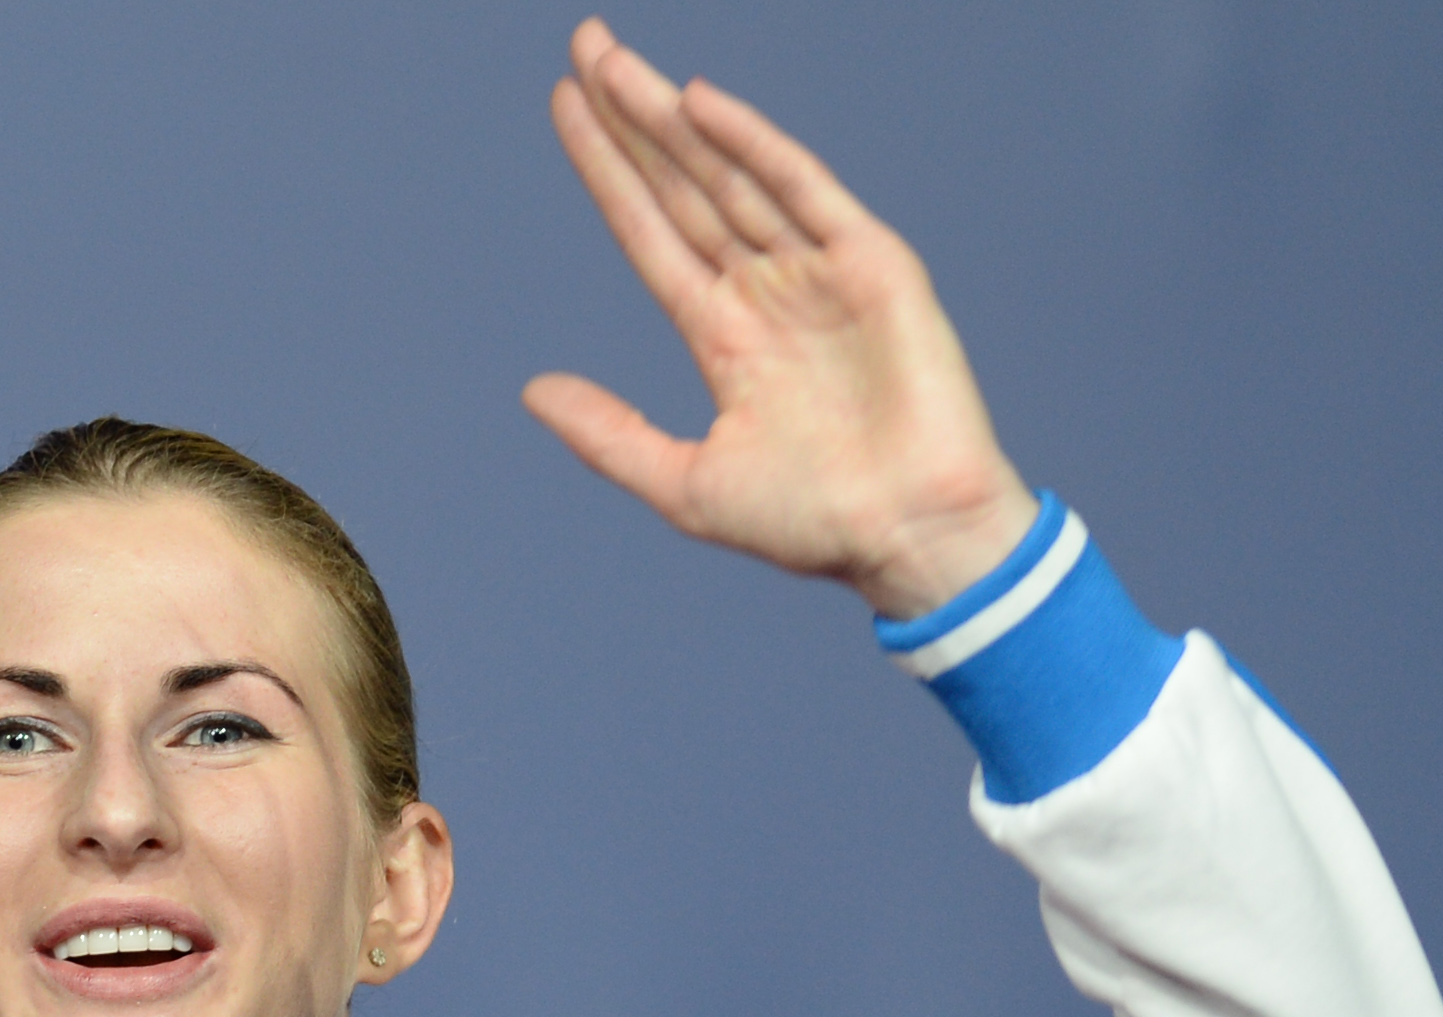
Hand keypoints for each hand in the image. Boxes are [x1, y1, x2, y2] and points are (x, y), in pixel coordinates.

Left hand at [523, 18, 1036, 618]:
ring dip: (673, 119)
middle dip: (632, 120)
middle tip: (583, 44)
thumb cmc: (814, 525)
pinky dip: (753, 145)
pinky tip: (699, 103)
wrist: (909, 541)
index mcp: (724, 336)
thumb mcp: (688, 484)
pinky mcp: (872, 264)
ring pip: (729, 176)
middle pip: (682, 186)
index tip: (565, 109)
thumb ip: (609, 435)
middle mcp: (767, 291)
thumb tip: (533, 391)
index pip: (649, 232)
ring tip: (615, 65)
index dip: (607, 171)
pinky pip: (803, 188)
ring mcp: (819, 271)